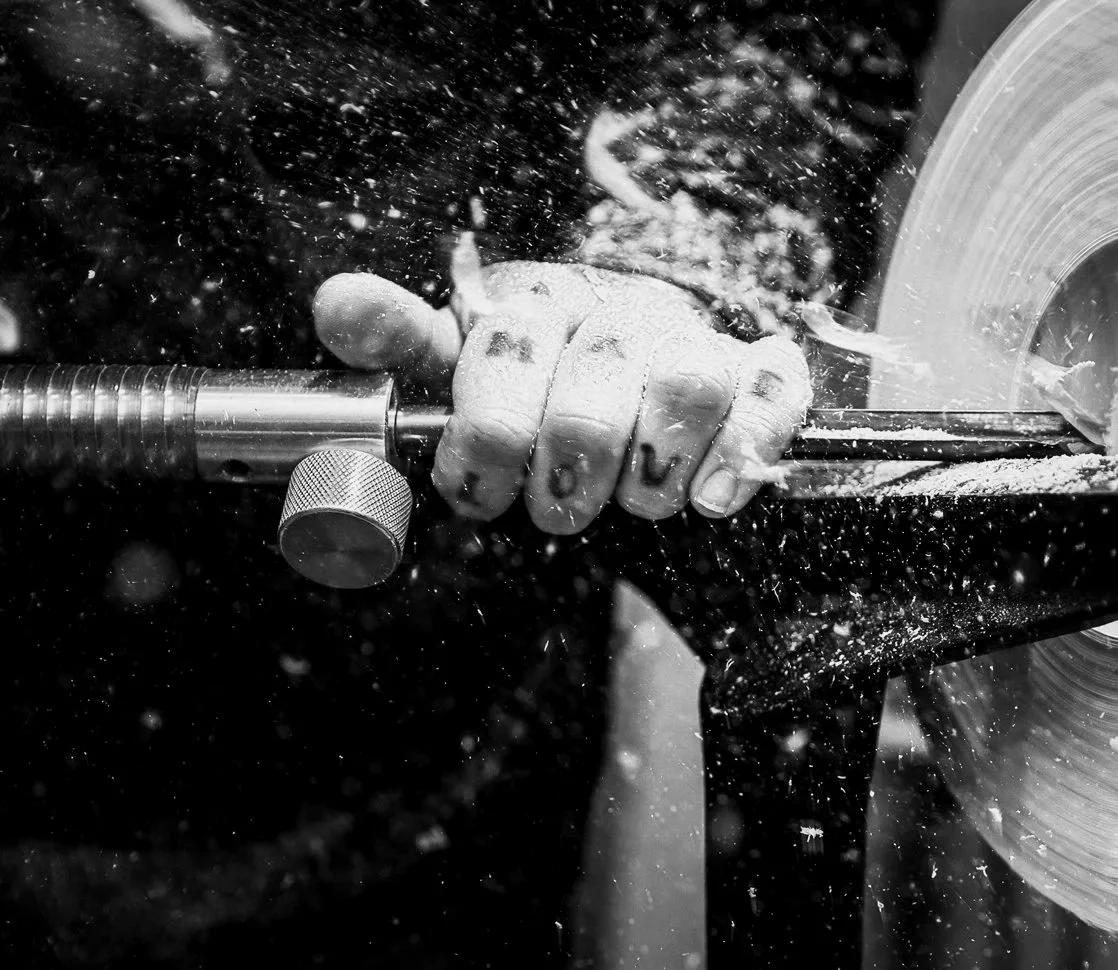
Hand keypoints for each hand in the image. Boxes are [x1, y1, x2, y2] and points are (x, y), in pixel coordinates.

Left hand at [313, 262, 809, 534]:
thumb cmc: (540, 385)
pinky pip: (770, 398)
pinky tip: (710, 500)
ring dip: (650, 472)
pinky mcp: (758, 373)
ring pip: (686, 388)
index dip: (487, 434)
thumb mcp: (464, 364)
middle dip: (568, 468)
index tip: (475, 492)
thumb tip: (336, 303)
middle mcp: (617, 310)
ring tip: (629, 507)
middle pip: (599, 375)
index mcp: (536, 301)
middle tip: (554, 510)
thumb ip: (405, 341)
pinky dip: (741, 454)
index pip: (508, 347)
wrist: (638, 367)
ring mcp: (693, 340)